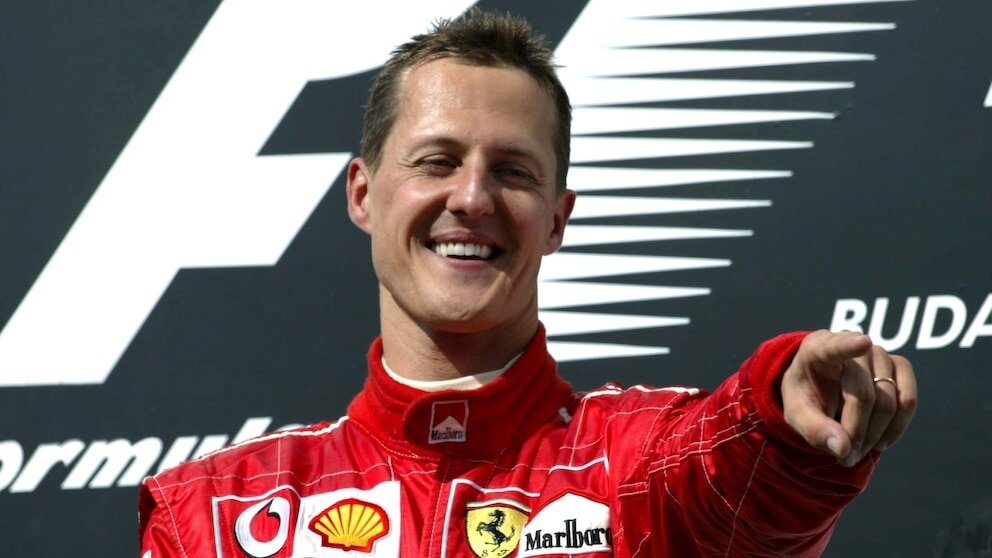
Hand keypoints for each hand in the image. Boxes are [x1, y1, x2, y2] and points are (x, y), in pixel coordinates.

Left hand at [780, 330, 916, 466]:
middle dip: (856, 433)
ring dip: (874, 435)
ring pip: (888, 402)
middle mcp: (851, 342)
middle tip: (844, 458)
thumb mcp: (798, 416)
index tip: (863, 342)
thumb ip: (815, 430)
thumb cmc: (806, 399)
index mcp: (816, 349)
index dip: (848, 345)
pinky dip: (896, 428)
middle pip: (863, 395)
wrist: (821, 392)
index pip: (833, 347)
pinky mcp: (900, 365)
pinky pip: (908, 401)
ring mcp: (879, 352)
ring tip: (857, 450)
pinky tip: (880, 441)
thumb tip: (844, 448)